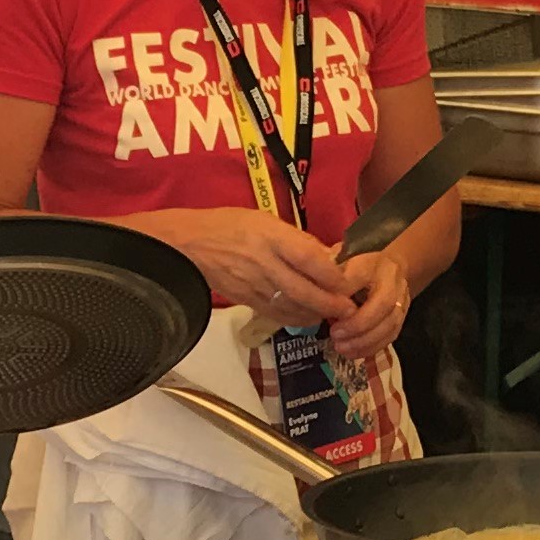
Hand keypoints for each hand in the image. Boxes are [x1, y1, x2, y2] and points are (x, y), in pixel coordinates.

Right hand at [168, 209, 356, 327]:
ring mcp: (254, 285)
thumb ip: (297, 240)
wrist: (189, 245)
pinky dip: (298, 318)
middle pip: (306, 291)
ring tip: (333, 314)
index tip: (347, 282)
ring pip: (295, 308)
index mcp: (270, 236)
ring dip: (318, 314)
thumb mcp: (265, 220)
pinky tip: (308, 316)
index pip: (310, 259)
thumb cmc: (229, 225)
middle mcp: (264, 263)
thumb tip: (328, 259)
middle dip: (333, 304)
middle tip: (350, 309)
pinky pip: (278, 315)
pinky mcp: (247, 300)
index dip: (333, 274)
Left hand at [328, 250, 411, 364]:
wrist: (389, 269)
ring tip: (341, 348)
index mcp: (371, 263)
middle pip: (382, 305)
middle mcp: (391, 281)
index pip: (359, 275)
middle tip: (334, 335)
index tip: (324, 305)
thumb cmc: (354, 267)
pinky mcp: (402, 317)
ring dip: (364, 341)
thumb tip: (309, 289)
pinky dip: (372, 347)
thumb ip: (327, 276)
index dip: (343, 293)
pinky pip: (391, 336)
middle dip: (358, 325)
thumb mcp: (337, 262)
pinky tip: (353, 353)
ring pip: (389, 324)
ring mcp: (402, 300)